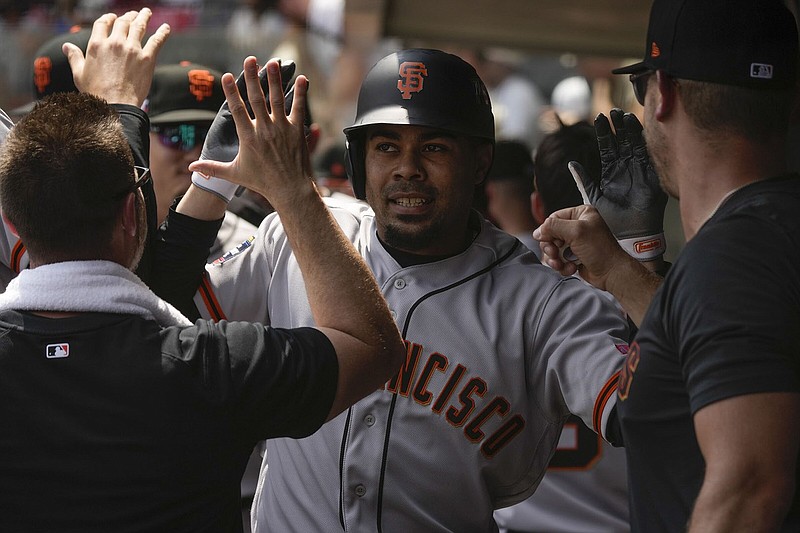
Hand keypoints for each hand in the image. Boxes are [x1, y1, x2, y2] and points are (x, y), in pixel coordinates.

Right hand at [64, 8, 169, 105]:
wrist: (116, 105)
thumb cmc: (96, 93)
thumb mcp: (79, 74)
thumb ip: (74, 57)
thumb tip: (66, 46)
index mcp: (97, 44)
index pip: (103, 23)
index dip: (109, 18)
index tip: (113, 17)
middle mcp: (115, 43)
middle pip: (123, 22)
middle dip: (128, 16)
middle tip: (133, 14)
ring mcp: (132, 49)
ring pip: (139, 27)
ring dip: (143, 17)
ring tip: (147, 12)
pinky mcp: (147, 58)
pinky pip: (157, 41)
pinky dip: (162, 32)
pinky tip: (166, 27)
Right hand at [189, 57, 311, 209]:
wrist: (290, 190)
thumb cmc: (262, 183)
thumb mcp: (235, 174)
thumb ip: (212, 168)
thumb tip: (191, 169)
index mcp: (248, 138)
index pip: (237, 109)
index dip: (232, 91)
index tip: (227, 76)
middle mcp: (265, 130)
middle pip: (256, 98)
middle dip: (252, 77)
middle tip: (250, 60)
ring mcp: (282, 129)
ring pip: (277, 99)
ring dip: (275, 79)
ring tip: (273, 63)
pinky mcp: (297, 131)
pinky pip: (298, 108)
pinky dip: (300, 93)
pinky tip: (301, 79)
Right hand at [534, 205, 627, 289]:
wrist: (611, 273)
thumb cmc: (602, 251)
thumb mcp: (576, 232)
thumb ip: (554, 227)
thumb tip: (538, 231)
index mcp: (581, 214)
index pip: (554, 218)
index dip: (548, 230)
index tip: (548, 240)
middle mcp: (578, 227)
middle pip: (551, 234)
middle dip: (551, 247)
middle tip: (555, 253)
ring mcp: (575, 242)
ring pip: (553, 249)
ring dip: (555, 258)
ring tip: (562, 263)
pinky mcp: (574, 256)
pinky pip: (558, 260)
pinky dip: (562, 265)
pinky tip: (571, 267)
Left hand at [572, 108, 667, 259]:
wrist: (628, 234)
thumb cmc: (610, 221)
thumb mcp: (593, 197)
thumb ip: (584, 179)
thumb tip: (570, 163)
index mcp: (611, 172)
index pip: (607, 147)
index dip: (604, 133)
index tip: (599, 118)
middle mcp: (625, 168)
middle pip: (621, 142)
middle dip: (617, 127)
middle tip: (612, 111)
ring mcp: (638, 170)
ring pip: (634, 144)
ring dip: (629, 130)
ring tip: (622, 115)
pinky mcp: (650, 175)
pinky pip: (646, 154)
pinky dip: (642, 141)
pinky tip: (636, 128)